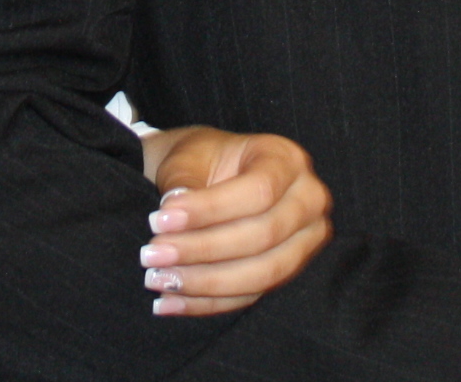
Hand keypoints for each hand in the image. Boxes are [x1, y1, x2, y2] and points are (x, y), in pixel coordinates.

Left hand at [136, 126, 332, 315]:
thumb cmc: (202, 160)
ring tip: (157, 279)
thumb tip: (172, 211)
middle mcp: (308, 199)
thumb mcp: (189, 158)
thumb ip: (184, 182)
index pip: (258, 191)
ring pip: (262, 273)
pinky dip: (207, 303)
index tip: (159, 220)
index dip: (209, 210)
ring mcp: (305, 240)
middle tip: (152, 254)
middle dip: (203, 250)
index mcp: (286, 159)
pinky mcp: (287, 273)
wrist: (209, 174)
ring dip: (204, 282)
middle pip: (264, 235)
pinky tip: (169, 302)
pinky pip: (251, 296)